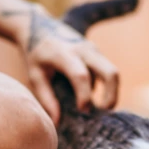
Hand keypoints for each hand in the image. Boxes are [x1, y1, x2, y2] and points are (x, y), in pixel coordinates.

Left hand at [12, 5, 118, 123]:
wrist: (39, 26)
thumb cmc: (35, 55)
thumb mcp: (35, 75)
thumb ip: (46, 98)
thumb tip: (57, 122)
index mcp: (64, 54)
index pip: (81, 76)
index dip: (84, 96)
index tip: (82, 111)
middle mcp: (83, 49)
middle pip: (110, 73)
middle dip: (112, 96)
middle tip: (103, 112)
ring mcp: (93, 49)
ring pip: (114, 73)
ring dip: (111, 93)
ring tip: (100, 108)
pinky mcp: (97, 52)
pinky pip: (108, 71)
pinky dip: (106, 87)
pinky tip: (92, 96)